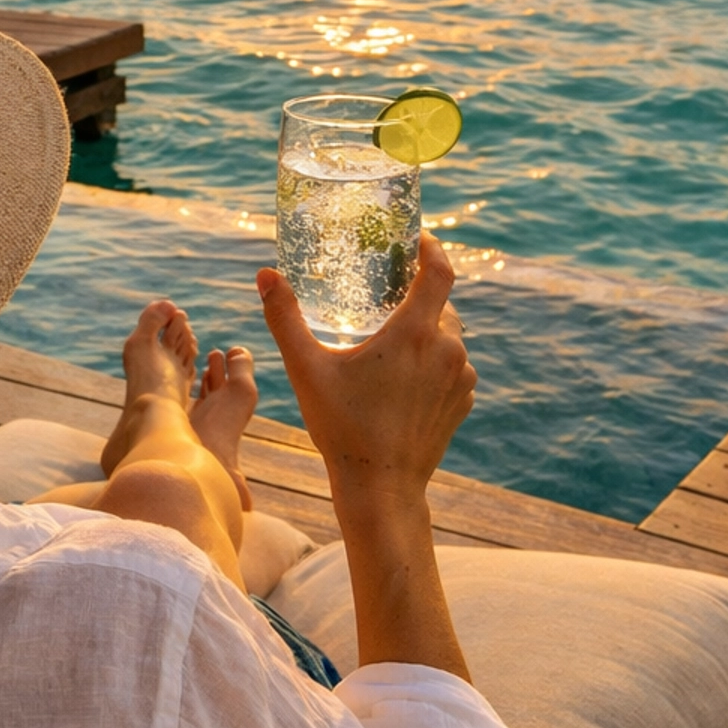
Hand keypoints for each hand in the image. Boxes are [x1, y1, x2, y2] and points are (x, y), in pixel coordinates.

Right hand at [257, 237, 475, 519]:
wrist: (380, 488)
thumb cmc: (342, 427)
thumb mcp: (306, 369)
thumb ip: (285, 318)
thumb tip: (265, 276)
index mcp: (416, 333)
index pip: (440, 271)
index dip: (432, 248)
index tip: (418, 239)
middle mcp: (448, 350)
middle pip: (442, 303)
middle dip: (418, 294)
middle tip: (388, 293)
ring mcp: (460, 379)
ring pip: (447, 337)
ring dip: (426, 331)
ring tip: (392, 339)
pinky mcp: (462, 403)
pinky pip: (452, 367)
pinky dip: (433, 362)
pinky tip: (403, 377)